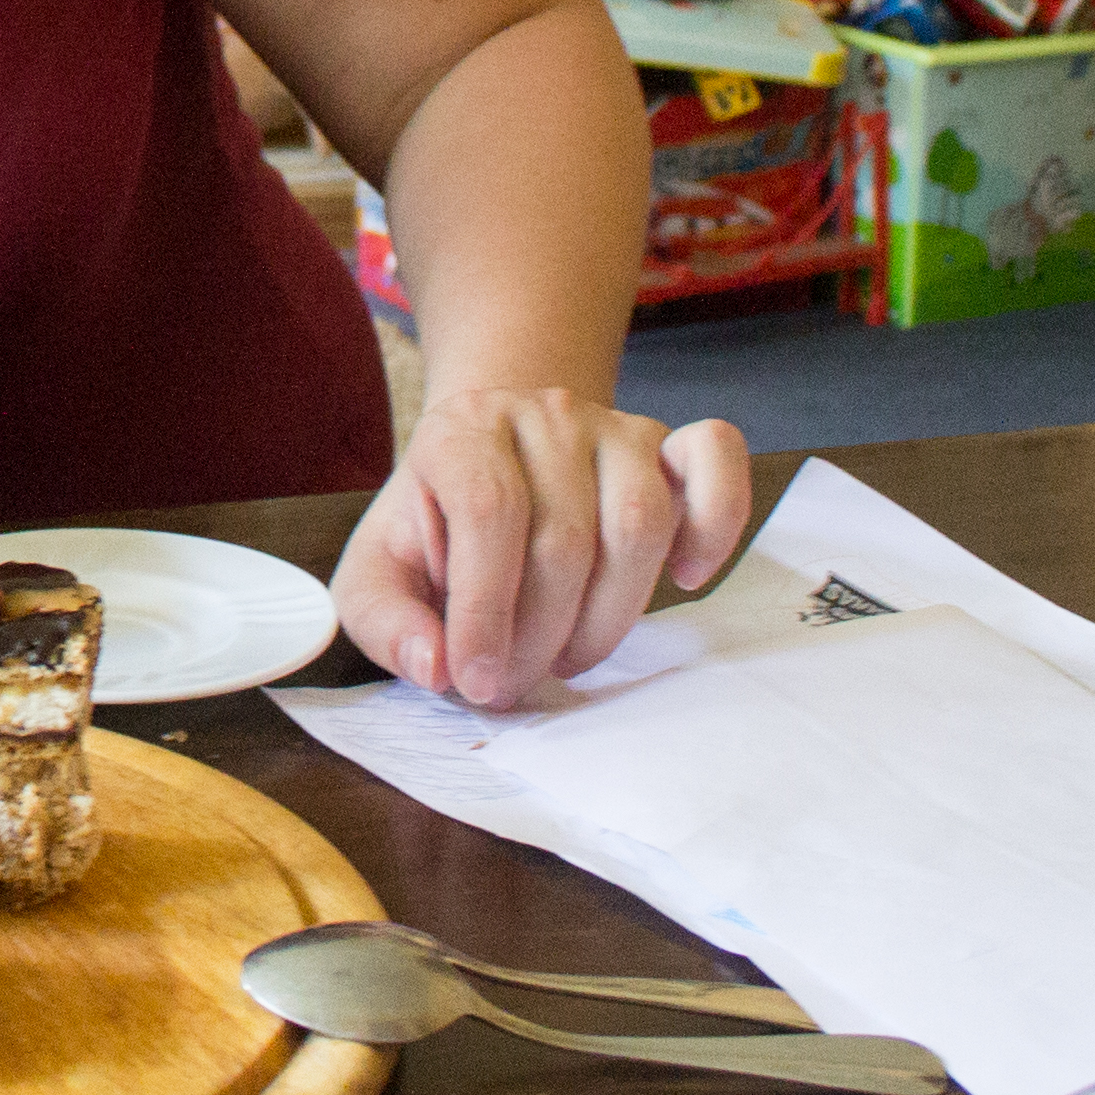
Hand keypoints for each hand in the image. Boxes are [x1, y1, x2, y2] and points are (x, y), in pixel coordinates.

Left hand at [332, 387, 750, 708]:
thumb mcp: (378, 575)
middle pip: (563, 536)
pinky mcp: (669, 445)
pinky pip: (717, 461)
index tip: (477, 679)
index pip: (489, 513)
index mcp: (458, 431)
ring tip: (569, 654)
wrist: (488, 459)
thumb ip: (385, 622)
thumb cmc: (434, 529)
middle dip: (539, 635)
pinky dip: (716, 524)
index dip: (486, 610)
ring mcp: (613, 425)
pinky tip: (686, 578)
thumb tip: (434, 666)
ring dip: (609, 616)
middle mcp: (541, 413)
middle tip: (517, 681)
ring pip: (639, 524)